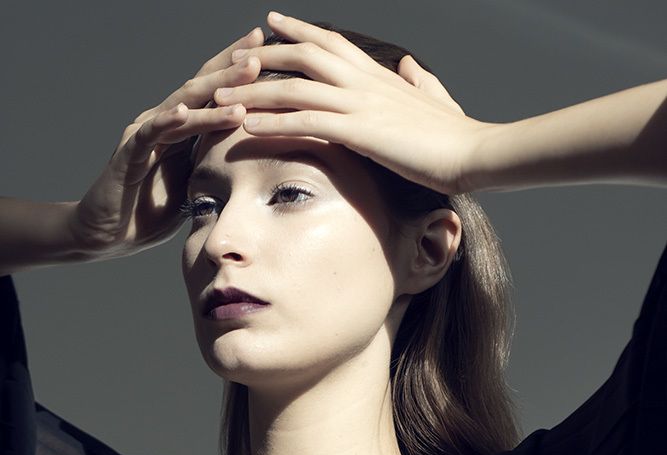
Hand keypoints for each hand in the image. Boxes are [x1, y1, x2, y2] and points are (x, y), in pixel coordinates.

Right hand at [68, 25, 266, 258]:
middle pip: (201, 87)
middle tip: (261, 51)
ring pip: (183, 105)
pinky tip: (184, 112)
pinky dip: (167, 121)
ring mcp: (145, 133)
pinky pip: (151, 133)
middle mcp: (163, 122)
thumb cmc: (150, 210)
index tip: (268, 53)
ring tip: (243, 76)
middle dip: (232, 68)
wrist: (110, 232)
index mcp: (181, 128)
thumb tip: (254, 164)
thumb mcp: (193, 185)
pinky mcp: (129, 152)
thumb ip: (214, 165)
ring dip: (215, 91)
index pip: (212, 92)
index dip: (237, 71)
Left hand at [212, 11, 494, 195]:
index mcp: (379, 74)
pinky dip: (273, 122)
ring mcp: (359, 103)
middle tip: (231, 58)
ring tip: (221, 98)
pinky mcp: (359, 132)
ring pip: (294, 88)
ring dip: (253, 93)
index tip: (272, 24)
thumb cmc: (456, 134)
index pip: (331, 42)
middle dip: (263, 56)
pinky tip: (247, 126)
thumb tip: (412, 67)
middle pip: (302, 55)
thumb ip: (420, 82)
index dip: (299, 31)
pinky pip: (305, 122)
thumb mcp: (436, 99)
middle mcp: (363, 81)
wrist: (473, 151)